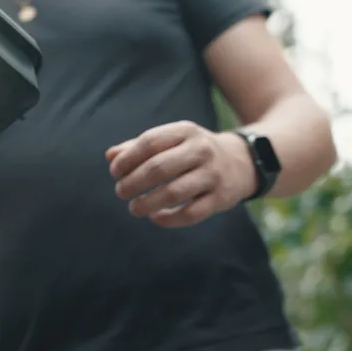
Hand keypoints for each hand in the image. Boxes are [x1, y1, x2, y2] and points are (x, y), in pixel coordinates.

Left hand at [106, 121, 255, 227]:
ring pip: (174, 193)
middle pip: (159, 168)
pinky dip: (169, 219)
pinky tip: (156, 218)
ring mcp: (213, 175)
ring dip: (148, 203)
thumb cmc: (192, 152)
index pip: (150, 142)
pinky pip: (191, 214)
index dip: (127, 159)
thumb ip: (139, 147)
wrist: (242, 162)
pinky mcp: (221, 199)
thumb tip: (110, 156)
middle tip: (121, 192)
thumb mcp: (171, 141)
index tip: (114, 172)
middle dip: (134, 183)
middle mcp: (201, 150)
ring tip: (134, 208)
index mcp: (185, 131)